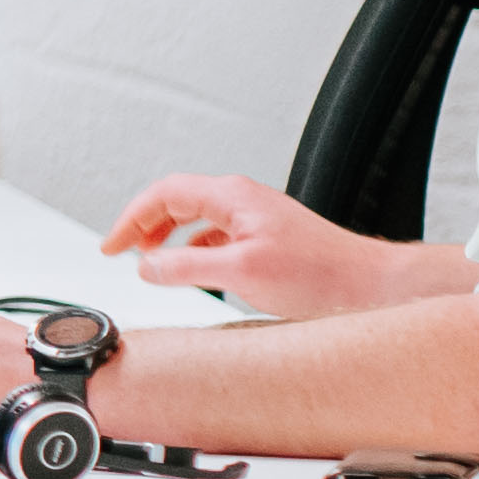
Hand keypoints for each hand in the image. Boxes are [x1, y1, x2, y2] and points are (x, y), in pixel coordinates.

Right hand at [94, 171, 374, 309]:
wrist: (365, 285)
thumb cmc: (318, 274)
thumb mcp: (240, 271)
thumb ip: (187, 268)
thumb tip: (148, 266)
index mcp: (232, 196)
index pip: (165, 193)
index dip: (131, 218)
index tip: (112, 245)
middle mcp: (243, 199)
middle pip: (177, 199)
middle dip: (144, 223)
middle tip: (122, 249)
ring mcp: (255, 216)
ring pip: (196, 217)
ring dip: (168, 236)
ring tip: (149, 259)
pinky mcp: (266, 237)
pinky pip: (216, 234)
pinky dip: (193, 248)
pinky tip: (192, 269)